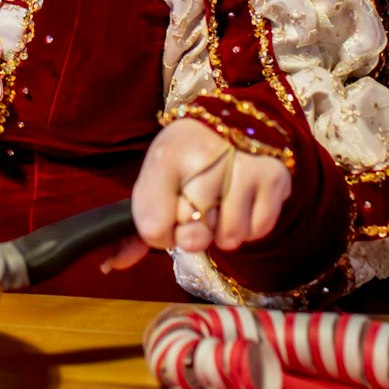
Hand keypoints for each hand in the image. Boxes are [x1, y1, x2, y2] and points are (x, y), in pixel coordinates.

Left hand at [132, 118, 290, 254]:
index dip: (158, 233)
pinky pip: (258, 230)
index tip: (166, 216)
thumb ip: (137, 225)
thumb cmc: (185, 160)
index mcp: (167, 156)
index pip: (153, 226)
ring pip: (229, 237)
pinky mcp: (274, 177)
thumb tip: (114, 266)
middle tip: (195, 211)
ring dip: (222, 232)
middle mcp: (207, 157)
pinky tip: (241, 202)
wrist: (229, 122)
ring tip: (219, 205)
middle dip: (191, 234)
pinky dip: (248, 227)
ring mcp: (246, 166)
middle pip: (193, 236)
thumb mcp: (154, 179)